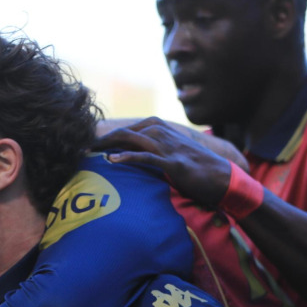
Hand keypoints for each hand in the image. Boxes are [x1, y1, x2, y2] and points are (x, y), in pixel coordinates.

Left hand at [95, 117, 243, 206]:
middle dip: (103, 139)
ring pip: (133, 139)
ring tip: (89, 152)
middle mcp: (163, 133)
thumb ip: (155, 152)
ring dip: (109, 145)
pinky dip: (128, 157)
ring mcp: (168, 146)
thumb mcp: (173, 155)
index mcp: (162, 129)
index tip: (91, 144)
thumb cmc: (198, 169)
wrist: (223, 178)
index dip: (109, 136)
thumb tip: (134, 159)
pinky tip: (111, 161)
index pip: (130, 128)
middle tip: (83, 148)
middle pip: (126, 131)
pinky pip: (146, 156)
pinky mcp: (173, 162)